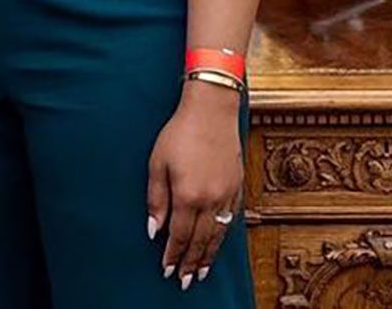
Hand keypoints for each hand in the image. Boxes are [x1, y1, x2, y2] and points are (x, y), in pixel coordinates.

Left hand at [146, 81, 243, 288]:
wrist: (211, 110)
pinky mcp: (237, 186)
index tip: (167, 270)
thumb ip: (156, 199)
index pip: (180, 236)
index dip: (173, 255)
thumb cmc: (179, 133)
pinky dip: (223, 236)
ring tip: (201, 271)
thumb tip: (154, 229)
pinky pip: (231, 219)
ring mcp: (227, 194)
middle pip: (201, 241)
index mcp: (188, 195)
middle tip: (184, 280)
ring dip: (209, 255)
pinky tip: (218, 242)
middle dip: (191, 262)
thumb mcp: (157, 163)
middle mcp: (210, 200)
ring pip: (218, 234)